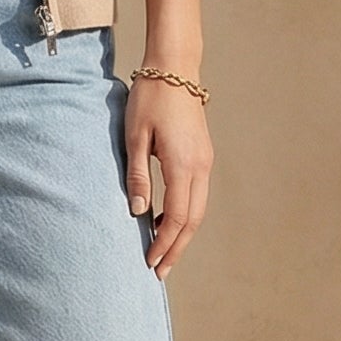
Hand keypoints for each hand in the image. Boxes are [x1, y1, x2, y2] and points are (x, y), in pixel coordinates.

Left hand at [125, 76, 211, 276]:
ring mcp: (205, 161)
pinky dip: (185, 214)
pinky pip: (197, 194)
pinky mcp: (203, 155)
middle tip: (160, 271)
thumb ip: (137, 176)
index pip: (177, 217)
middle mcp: (200, 167)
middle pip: (193, 220)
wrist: (174, 69)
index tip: (151, 262)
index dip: (165, 244)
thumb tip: (139, 212)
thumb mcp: (135, 137)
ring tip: (163, 252)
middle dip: (176, 248)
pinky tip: (166, 220)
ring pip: (198, 209)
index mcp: (183, 164)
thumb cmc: (150, 99)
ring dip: (182, 233)